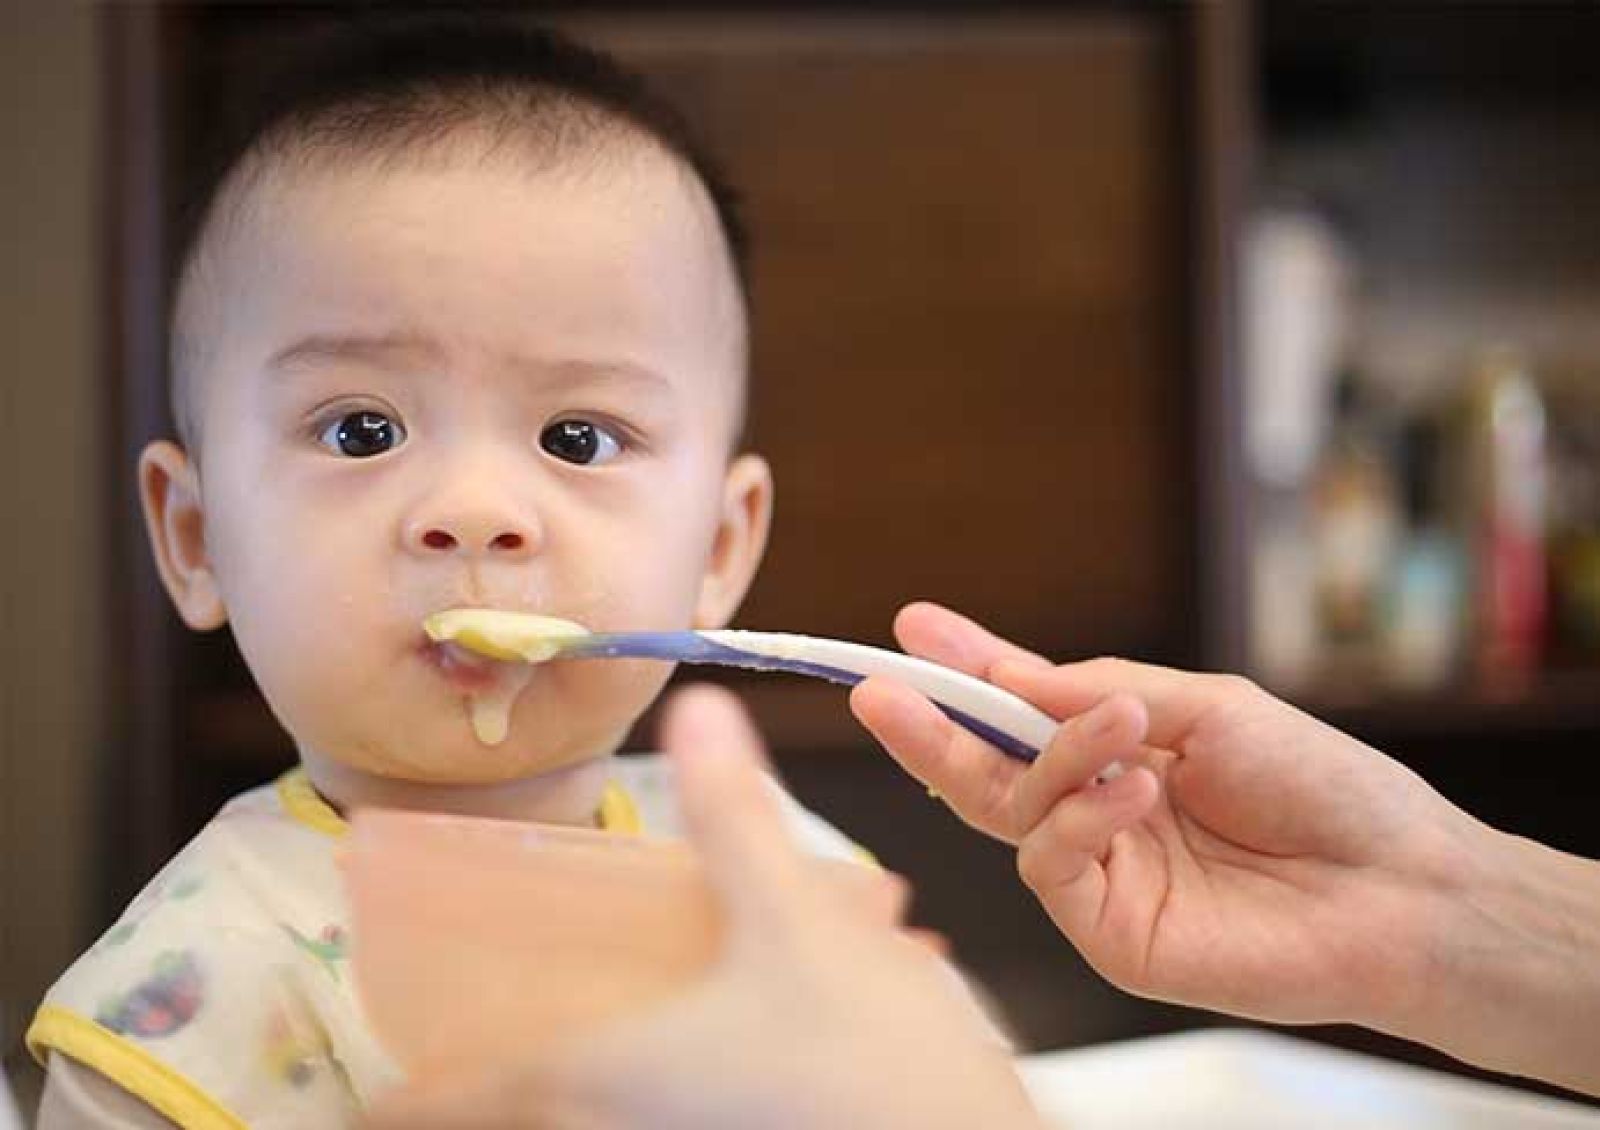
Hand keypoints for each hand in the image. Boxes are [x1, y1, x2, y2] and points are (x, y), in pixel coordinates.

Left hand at [367, 683, 1040, 1129]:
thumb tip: (700, 717)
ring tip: (593, 1035)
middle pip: (530, 1117)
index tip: (371, 1099)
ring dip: (578, 1087)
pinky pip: (669, 1119)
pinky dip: (655, 1089)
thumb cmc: (873, 1065)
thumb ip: (734, 817)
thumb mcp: (792, 917)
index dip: (410, 1101)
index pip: (470, 1102)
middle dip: (495, 1087)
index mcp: (611, 1072)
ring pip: (602, 1118)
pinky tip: (709, 1041)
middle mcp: (632, 1126)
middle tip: (475, 1048)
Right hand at [851, 603, 1599, 1093]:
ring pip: (1015, 813)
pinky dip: (1078, 819)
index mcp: (1123, 753)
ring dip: (1051, 760)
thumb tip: (1013, 676)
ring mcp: (1101, 876)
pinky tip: (1135, 793)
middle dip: (930, 727)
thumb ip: (1101, 694)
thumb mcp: (1207, 708)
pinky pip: (1050, 866)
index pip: (1023, 713)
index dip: (967, 671)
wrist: (1399, 886)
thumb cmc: (1321, 787)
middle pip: (987, 772)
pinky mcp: (1109, 932)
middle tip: (877, 689)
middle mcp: (1099, 813)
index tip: (913, 629)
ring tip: (1117, 730)